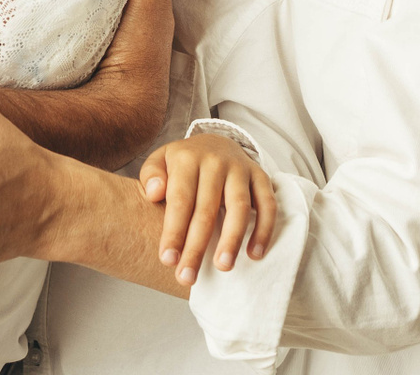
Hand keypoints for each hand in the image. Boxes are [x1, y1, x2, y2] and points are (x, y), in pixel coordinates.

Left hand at [137, 132, 276, 284]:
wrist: (216, 141)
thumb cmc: (184, 163)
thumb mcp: (160, 160)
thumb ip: (151, 175)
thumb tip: (154, 193)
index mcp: (187, 159)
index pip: (180, 200)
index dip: (174, 232)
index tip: (168, 260)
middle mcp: (215, 162)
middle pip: (206, 209)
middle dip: (196, 247)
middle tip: (188, 277)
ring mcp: (240, 169)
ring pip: (239, 207)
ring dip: (232, 239)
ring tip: (223, 267)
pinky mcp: (261, 177)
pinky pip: (267, 204)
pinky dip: (264, 229)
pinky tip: (254, 254)